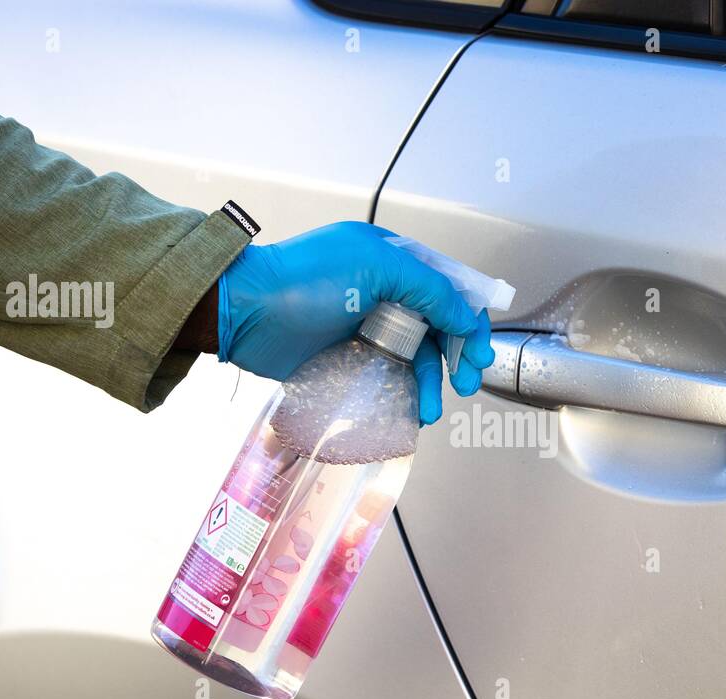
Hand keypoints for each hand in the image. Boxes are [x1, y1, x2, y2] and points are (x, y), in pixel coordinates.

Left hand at [217, 221, 494, 423]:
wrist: (245, 311)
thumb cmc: (304, 280)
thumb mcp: (375, 267)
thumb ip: (429, 289)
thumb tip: (467, 316)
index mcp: (392, 260)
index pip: (447, 289)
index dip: (470, 320)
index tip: (480, 354)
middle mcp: (383, 291)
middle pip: (437, 327)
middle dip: (456, 357)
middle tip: (464, 385)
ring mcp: (364, 326)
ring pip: (414, 356)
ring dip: (430, 382)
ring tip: (431, 410)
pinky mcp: (346, 357)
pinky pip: (387, 376)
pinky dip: (403, 393)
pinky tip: (410, 410)